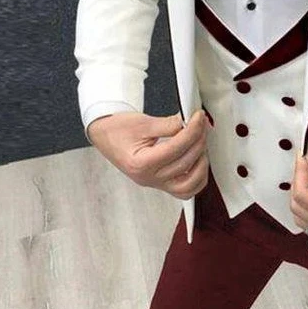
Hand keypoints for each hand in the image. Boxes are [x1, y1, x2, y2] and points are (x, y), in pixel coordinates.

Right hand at [87, 108, 211, 199]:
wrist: (105, 135)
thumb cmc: (117, 130)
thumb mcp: (142, 122)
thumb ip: (168, 125)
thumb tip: (188, 124)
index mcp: (141, 163)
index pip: (176, 147)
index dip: (193, 130)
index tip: (198, 117)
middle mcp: (149, 178)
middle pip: (185, 163)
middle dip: (199, 140)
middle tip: (202, 124)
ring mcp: (155, 183)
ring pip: (190, 184)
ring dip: (202, 163)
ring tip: (201, 143)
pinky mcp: (161, 184)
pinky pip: (186, 191)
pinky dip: (197, 178)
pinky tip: (199, 161)